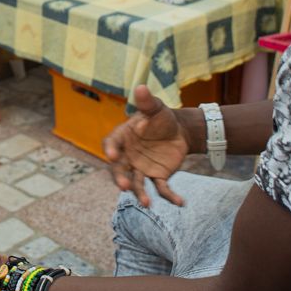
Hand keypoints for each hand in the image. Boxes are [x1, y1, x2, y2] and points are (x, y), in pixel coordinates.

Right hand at [103, 85, 193, 207]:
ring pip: (137, 183)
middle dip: (120, 178)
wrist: (178, 130)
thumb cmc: (161, 117)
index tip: (111, 155)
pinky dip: (169, 196)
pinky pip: (161, 188)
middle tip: (125, 186)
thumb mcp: (155, 108)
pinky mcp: (157, 176)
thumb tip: (141, 87)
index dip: (110, 149)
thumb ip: (147, 102)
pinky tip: (180, 202)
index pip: (112, 143)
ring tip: (147, 203)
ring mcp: (142, 168)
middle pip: (120, 169)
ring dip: (140, 194)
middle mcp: (128, 156)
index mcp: (123, 137)